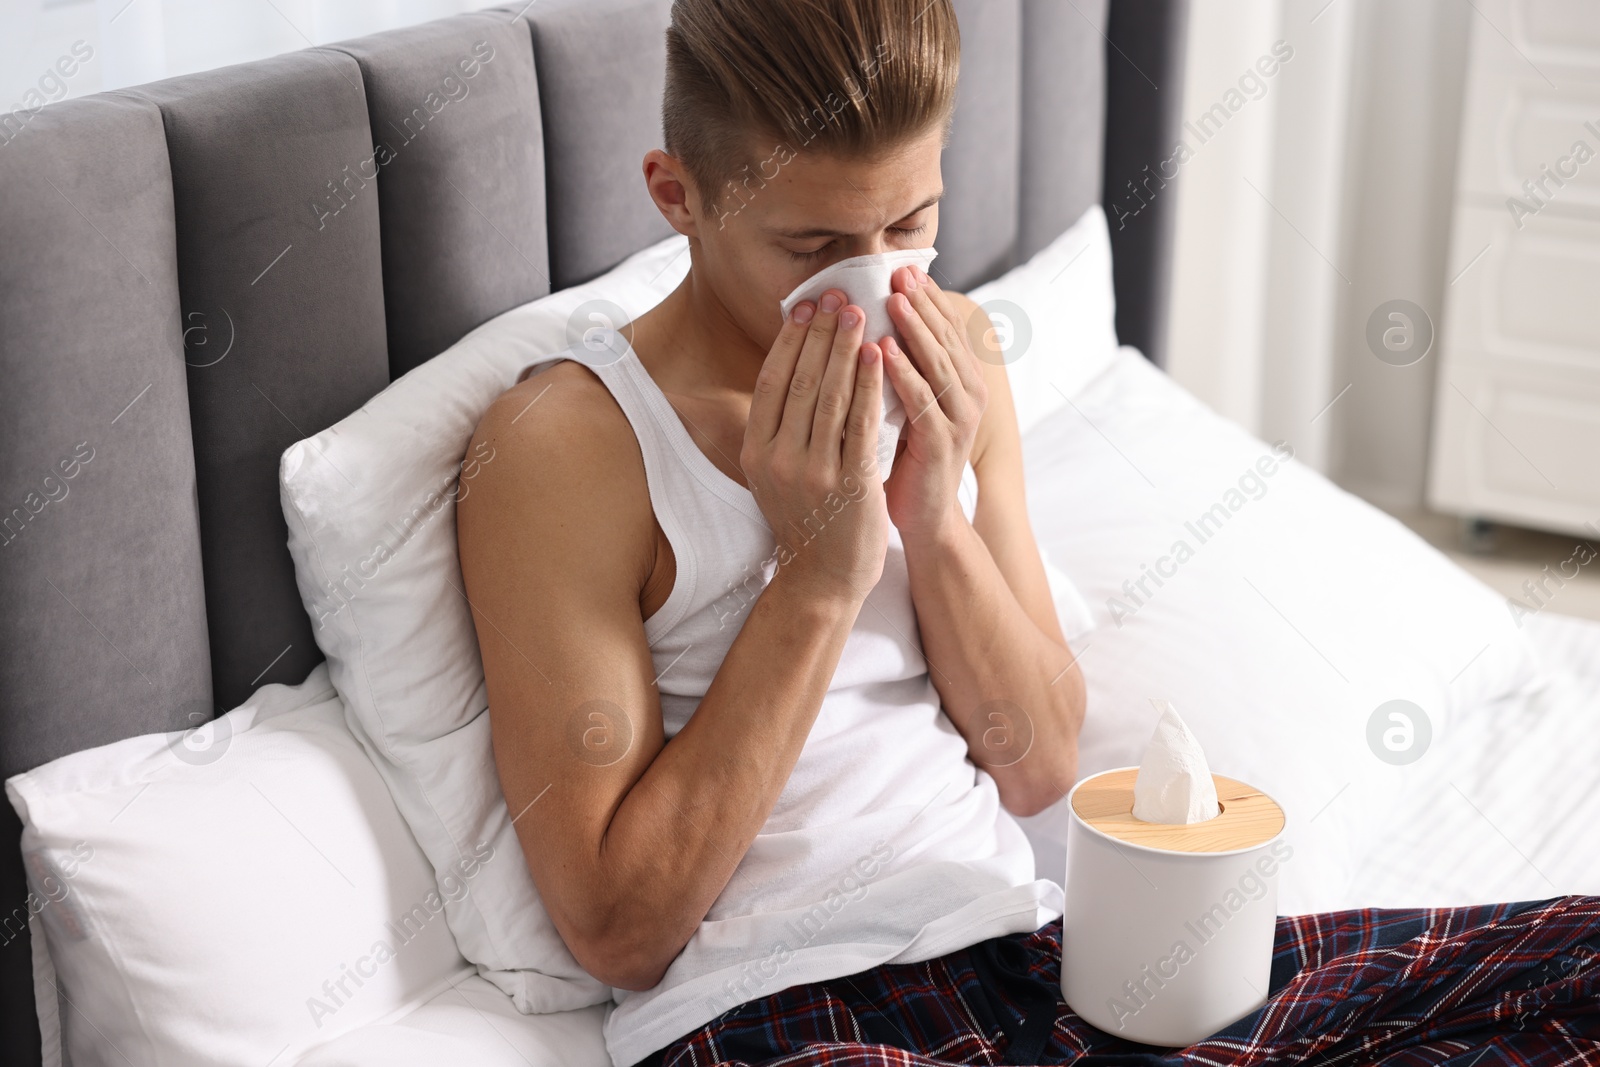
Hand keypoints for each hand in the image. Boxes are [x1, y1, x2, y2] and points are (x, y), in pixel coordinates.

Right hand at [741, 289, 889, 605]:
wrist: (825, 575)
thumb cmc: (808, 514)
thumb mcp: (776, 470)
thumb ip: (780, 424)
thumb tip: (791, 361)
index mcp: (756, 450)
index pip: (772, 380)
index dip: (790, 338)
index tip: (806, 305)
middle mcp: (778, 458)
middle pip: (801, 380)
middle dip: (821, 332)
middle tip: (837, 294)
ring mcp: (812, 473)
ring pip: (829, 395)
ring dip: (845, 347)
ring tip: (859, 312)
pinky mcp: (848, 484)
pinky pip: (859, 423)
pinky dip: (868, 384)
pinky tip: (878, 355)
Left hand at [880, 265, 988, 542]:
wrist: (926, 518)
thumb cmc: (909, 458)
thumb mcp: (909, 405)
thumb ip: (904, 369)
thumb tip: (877, 323)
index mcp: (962, 383)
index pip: (945, 329)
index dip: (927, 298)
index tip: (901, 267)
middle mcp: (968, 396)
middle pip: (945, 338)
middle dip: (922, 303)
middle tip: (899, 271)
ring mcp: (959, 420)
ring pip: (938, 364)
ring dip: (916, 329)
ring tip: (894, 299)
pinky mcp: (941, 443)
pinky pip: (922, 401)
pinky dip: (903, 373)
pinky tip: (883, 351)